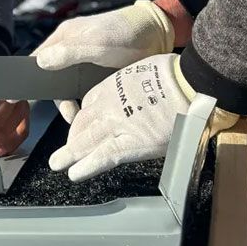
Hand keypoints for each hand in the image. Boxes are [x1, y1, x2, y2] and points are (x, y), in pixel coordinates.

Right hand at [33, 0, 175, 122]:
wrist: (158, 34)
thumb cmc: (125, 32)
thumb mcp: (95, 42)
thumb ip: (68, 52)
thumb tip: (40, 62)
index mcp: (65, 37)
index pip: (38, 58)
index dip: (29, 77)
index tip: (23, 96)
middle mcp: (72, 50)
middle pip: (53, 79)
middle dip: (58, 99)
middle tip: (70, 115)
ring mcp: (86, 64)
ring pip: (69, 88)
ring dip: (73, 104)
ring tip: (82, 117)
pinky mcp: (99, 75)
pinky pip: (85, 92)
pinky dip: (86, 104)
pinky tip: (92, 113)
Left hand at [48, 53, 236, 182]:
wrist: (188, 84)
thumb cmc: (173, 76)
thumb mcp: (142, 72)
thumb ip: (131, 87)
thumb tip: (138, 96)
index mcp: (112, 86)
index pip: (88, 105)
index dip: (81, 119)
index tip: (79, 127)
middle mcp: (109, 105)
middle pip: (83, 124)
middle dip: (72, 139)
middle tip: (63, 151)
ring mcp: (117, 124)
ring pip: (86, 141)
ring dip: (69, 154)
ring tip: (58, 163)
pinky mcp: (130, 142)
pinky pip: (103, 156)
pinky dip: (87, 166)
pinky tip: (75, 173)